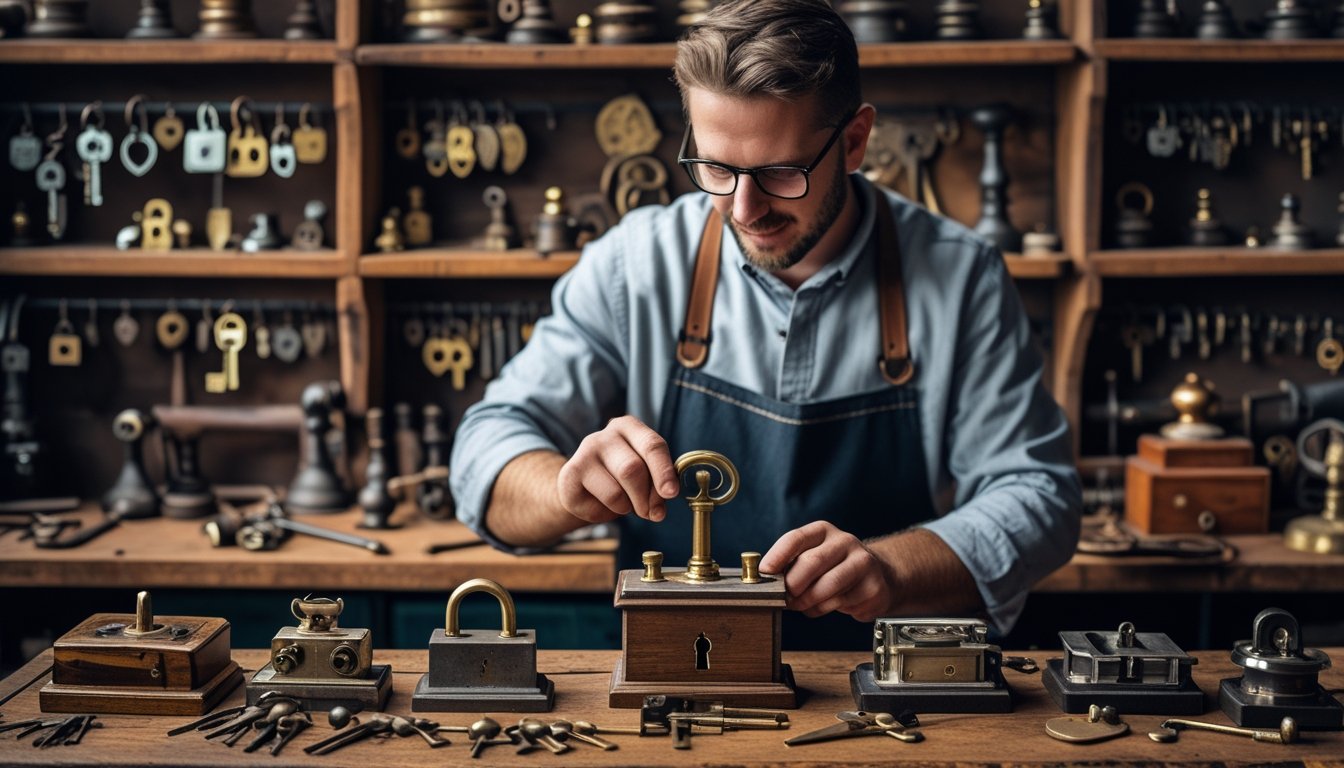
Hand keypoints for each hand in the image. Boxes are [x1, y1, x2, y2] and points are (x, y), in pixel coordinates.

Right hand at [556, 416, 679, 524]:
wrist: (584, 486)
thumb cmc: (621, 476)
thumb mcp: (645, 473)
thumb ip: (657, 485)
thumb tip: (658, 510)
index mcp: (629, 427)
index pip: (652, 445)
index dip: (663, 472)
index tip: (671, 493)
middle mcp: (604, 435)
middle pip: (632, 469)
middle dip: (646, 498)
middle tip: (652, 513)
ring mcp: (584, 453)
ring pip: (616, 492)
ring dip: (627, 508)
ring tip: (624, 504)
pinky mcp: (570, 475)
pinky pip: (598, 504)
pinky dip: (608, 513)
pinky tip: (603, 504)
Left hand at [760, 521, 893, 621]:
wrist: (876, 577)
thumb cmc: (833, 568)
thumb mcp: (812, 557)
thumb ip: (790, 564)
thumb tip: (765, 578)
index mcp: (823, 531)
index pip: (796, 538)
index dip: (777, 555)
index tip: (766, 572)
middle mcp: (845, 542)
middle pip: (811, 562)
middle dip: (792, 584)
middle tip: (784, 597)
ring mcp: (862, 562)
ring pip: (827, 585)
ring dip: (807, 600)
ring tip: (799, 605)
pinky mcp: (873, 586)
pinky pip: (841, 602)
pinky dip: (823, 609)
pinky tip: (821, 606)